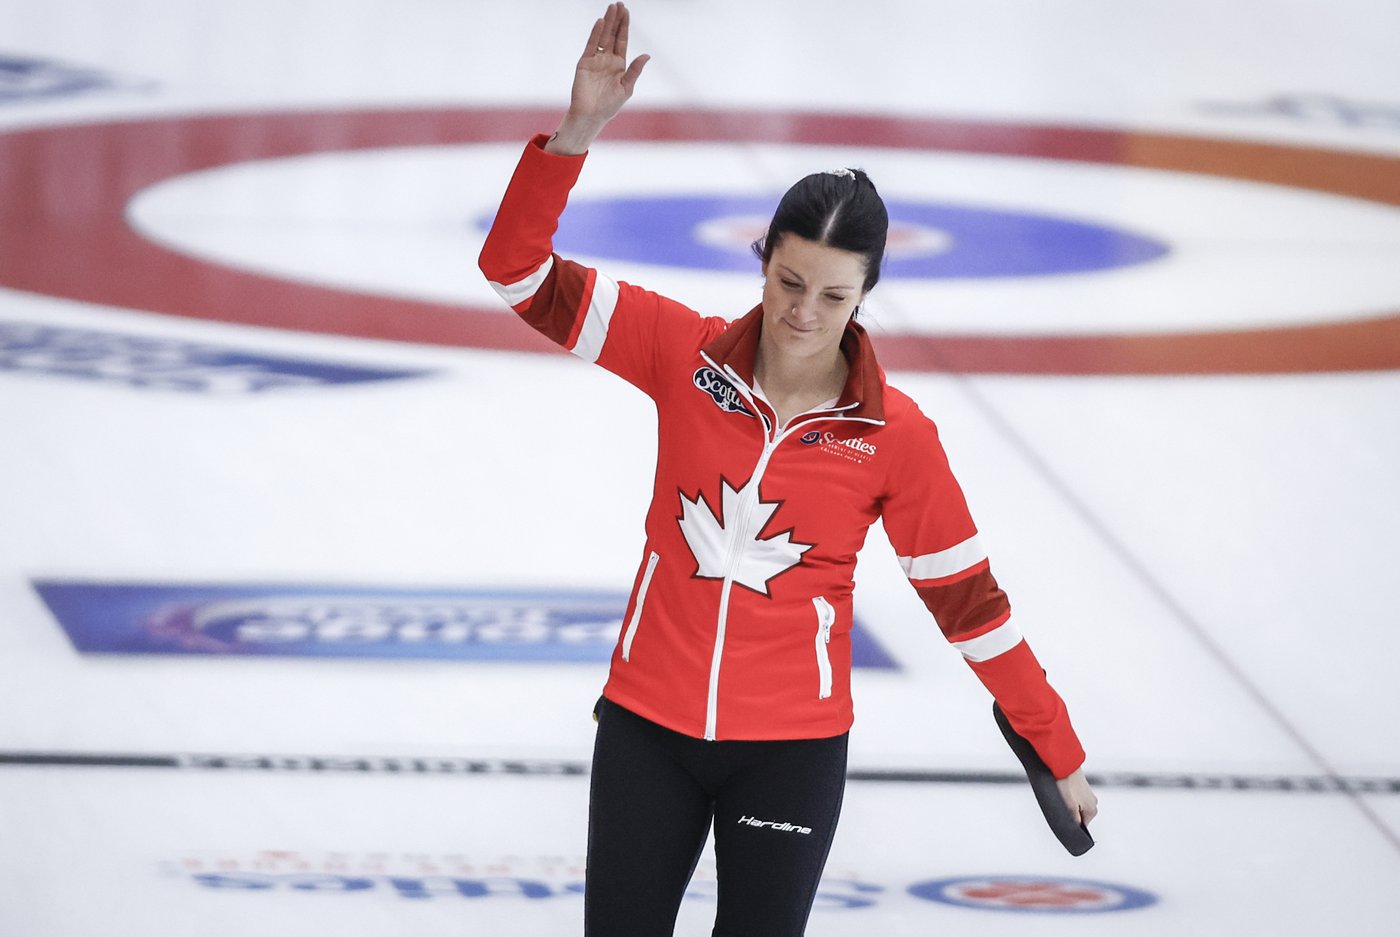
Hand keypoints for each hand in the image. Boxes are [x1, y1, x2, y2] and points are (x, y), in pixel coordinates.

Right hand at [546, 2, 649, 154]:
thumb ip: (635, 70)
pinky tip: (601, 23)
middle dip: (616, 19)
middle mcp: (607, 59)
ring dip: (607, 22)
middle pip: (613, 34)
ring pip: (602, 36)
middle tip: (619, 4)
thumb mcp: (626, 87)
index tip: (626, 11)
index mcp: (619, 65)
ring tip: (611, 7)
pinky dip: (595, 34)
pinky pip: (591, 45)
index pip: (622, 40)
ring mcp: (595, 59)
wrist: (591, 115)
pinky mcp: (585, 62)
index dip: (624, 26)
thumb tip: (647, 55)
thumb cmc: (610, 105)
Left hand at [1056, 767, 1098, 826]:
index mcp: (1092, 810)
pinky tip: (1063, 791)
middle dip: (1070, 813)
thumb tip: (1075, 828)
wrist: (1064, 763)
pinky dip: (1069, 796)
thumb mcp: (1068, 805)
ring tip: (1062, 797)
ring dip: (1069, 804)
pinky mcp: (1082, 787)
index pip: (1082, 825)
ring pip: (1077, 805)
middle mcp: (1093, 802)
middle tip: (1062, 806)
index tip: (1064, 817)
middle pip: (1079, 815)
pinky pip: (1075, 797)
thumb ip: (1073, 819)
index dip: (1072, 824)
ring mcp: (1088, 794)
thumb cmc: (1066, 783)